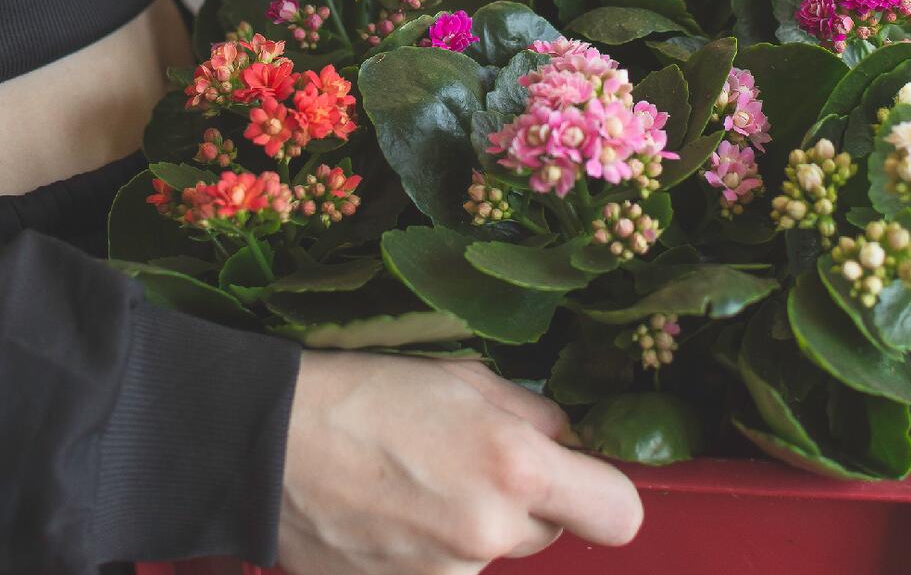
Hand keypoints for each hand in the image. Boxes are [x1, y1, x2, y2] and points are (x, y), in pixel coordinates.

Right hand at [279, 352, 642, 574]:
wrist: (271, 442)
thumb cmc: (369, 392)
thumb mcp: (465, 376)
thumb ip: (534, 414)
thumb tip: (568, 442)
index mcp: (515, 468)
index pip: (618, 514)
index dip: (604, 492)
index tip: (580, 475)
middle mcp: (490, 535)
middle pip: (549, 531)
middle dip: (526, 499)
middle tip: (472, 458)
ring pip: (493, 551)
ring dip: (473, 522)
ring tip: (417, 478)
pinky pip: (447, 570)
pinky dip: (432, 544)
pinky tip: (392, 507)